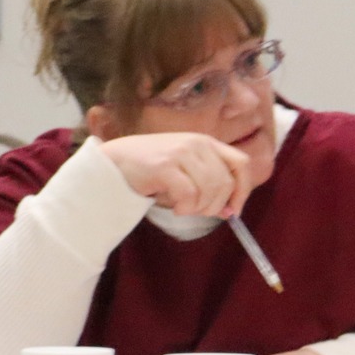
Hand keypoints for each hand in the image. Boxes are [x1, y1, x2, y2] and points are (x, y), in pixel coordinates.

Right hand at [101, 132, 253, 217]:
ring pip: (210, 190)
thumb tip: (231, 210)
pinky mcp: (165, 166)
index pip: (242, 164)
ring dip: (198, 208)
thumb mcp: (186, 171)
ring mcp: (181, 153)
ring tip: (182, 207)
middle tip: (196, 211)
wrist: (112, 162)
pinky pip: (189, 195)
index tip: (234, 210)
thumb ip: (209, 184)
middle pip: (226, 182)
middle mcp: (198, 144)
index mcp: (207, 143)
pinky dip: (184, 208)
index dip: (243, 190)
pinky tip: (174, 207)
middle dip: (215, 205)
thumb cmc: (151, 170)